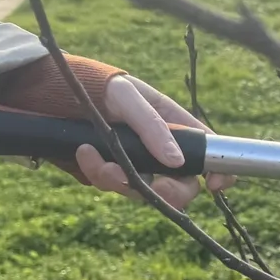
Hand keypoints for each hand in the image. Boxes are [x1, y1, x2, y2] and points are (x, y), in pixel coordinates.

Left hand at [72, 75, 236, 210]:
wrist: (60, 92)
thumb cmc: (104, 86)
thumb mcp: (129, 96)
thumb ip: (152, 126)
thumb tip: (177, 162)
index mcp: (176, 126)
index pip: (207, 153)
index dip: (220, 172)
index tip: (216, 185)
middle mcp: (160, 150)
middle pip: (182, 186)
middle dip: (170, 193)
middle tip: (156, 188)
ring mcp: (137, 166)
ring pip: (143, 191)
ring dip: (121, 180)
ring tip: (94, 155)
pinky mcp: (112, 174)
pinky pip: (112, 186)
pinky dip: (97, 173)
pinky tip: (84, 152)